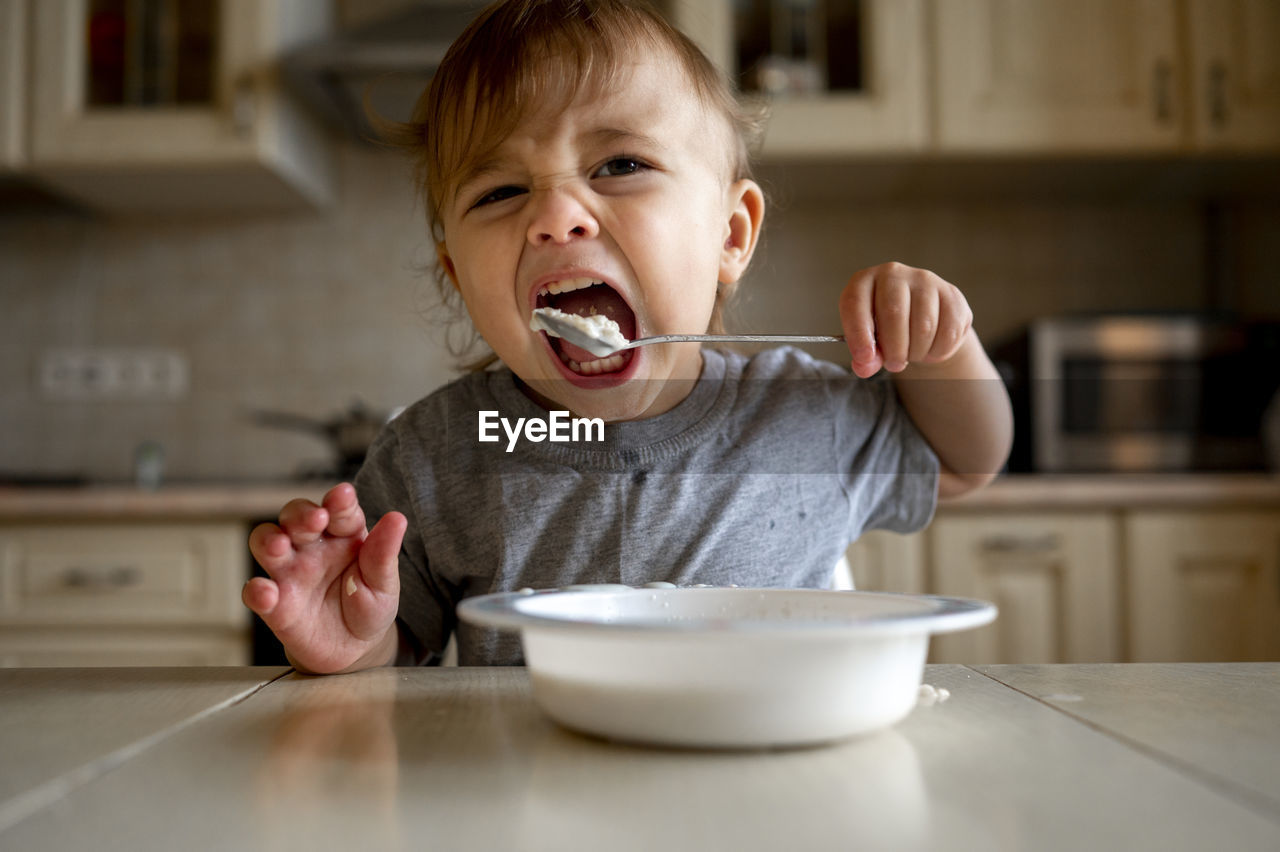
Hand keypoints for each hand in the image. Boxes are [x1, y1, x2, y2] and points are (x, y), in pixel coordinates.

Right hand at [243, 483, 406, 673]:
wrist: (355, 649)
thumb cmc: (369, 605)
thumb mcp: (384, 583)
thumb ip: (384, 554)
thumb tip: (397, 519)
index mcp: (343, 534)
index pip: (338, 510)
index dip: (339, 501)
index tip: (344, 495)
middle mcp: (311, 547)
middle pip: (295, 517)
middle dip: (301, 514)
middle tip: (316, 519)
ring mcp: (290, 574)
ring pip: (266, 543)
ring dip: (268, 540)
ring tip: (279, 545)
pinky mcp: (275, 605)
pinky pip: (257, 593)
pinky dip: (256, 591)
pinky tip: (266, 593)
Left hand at [838, 262, 973, 378]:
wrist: (922, 318)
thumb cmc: (885, 328)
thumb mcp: (868, 341)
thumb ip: (864, 356)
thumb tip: (865, 366)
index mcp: (864, 282)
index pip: (855, 303)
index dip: (858, 334)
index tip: (865, 358)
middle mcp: (894, 274)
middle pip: (894, 314)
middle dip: (894, 349)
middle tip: (894, 365)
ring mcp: (925, 281)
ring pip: (924, 326)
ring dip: (917, 352)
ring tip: (911, 355)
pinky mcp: (952, 295)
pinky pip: (948, 332)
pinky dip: (938, 351)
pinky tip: (930, 349)